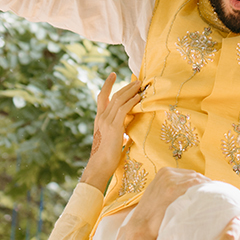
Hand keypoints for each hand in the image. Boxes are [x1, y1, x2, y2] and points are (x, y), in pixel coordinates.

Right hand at [80, 73, 141, 189]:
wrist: (101, 165)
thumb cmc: (108, 156)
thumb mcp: (113, 138)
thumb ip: (119, 128)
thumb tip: (129, 124)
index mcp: (99, 119)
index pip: (101, 97)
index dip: (107, 84)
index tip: (113, 74)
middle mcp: (101, 117)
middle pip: (114, 96)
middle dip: (126, 86)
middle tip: (137, 80)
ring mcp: (107, 121)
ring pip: (119, 100)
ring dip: (131, 91)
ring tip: (141, 85)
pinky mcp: (114, 127)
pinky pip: (124, 109)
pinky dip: (132, 102)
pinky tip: (139, 98)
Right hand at [126, 168, 208, 239]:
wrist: (141, 229)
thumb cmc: (154, 218)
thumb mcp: (162, 197)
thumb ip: (175, 191)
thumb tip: (196, 194)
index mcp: (165, 172)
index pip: (191, 175)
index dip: (202, 185)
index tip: (211, 194)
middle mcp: (168, 173)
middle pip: (196, 176)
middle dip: (206, 188)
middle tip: (216, 199)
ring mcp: (169, 179)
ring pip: (198, 180)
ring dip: (207, 191)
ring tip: (217, 201)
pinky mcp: (172, 188)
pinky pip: (195, 186)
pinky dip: (204, 193)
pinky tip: (211, 201)